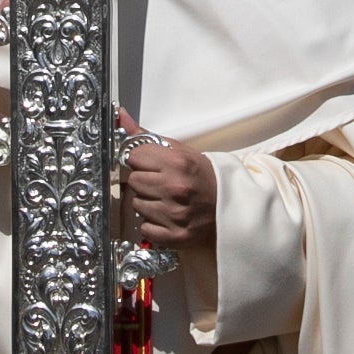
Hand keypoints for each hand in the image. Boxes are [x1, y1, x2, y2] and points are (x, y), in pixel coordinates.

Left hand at [116, 109, 213, 252]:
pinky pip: (145, 229)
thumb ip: (148, 136)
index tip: (150, 164)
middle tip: (160, 183)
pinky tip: (166, 217)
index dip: (141, 160)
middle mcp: (174, 188)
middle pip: (134, 181)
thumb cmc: (205, 178)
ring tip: (166, 200)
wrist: (231, 207)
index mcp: (177, 164)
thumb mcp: (182, 152)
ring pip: (136, 205)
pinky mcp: (174, 236)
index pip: (134, 156)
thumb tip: (121, 117)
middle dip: (144, 181)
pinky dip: (153, 224)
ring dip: (148, 203)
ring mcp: (174, 214)